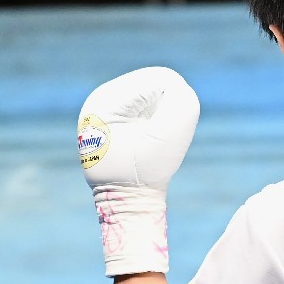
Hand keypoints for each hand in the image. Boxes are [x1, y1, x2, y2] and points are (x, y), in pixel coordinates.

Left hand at [78, 67, 199, 275]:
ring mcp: (108, 108)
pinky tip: (151, 142)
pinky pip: (151, 105)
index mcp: (104, 100)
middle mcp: (101, 99)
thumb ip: (181, 103)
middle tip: (156, 141)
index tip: (161, 137)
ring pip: (155, 93)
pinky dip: (160, 121)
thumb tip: (178, 86)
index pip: (157, 80)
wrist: (125, 204)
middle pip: (154, 84)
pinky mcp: (118, 118)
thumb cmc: (143, 175)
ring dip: (165, 115)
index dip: (174, 105)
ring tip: (153, 143)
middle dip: (167, 109)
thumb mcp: (166, 138)